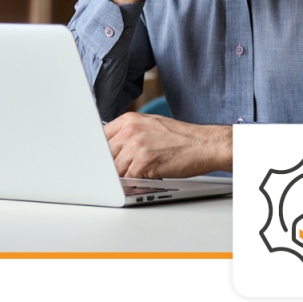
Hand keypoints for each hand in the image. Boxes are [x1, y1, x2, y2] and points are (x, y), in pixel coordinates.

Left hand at [104, 111, 231, 178]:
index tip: (99, 160)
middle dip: (111, 166)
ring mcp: (136, 146)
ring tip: (139, 173)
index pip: (100, 137)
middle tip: (122, 170)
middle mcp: (130, 130)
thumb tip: (111, 147)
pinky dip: (134, 182)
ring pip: (114, 169)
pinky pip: (127, 179)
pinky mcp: (143, 163)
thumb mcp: (150, 125)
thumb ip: (129, 133)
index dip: (99, 151)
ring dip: (124, 176)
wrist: (203, 144)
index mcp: (129, 119)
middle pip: (105, 155)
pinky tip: (145, 177)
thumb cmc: (180, 137)